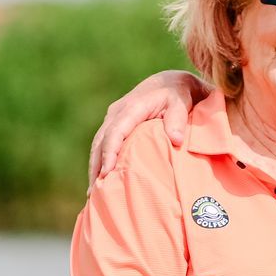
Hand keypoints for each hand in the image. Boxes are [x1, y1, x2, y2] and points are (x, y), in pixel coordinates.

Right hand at [89, 70, 207, 182]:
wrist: (171, 82)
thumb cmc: (179, 94)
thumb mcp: (182, 103)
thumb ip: (178, 120)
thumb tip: (176, 141)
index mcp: (132, 108)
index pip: (115, 133)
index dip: (109, 153)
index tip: (106, 173)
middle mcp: (117, 113)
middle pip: (101, 142)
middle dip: (96, 166)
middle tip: (95, 192)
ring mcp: (114, 118)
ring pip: (98, 144)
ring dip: (94, 166)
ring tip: (93, 192)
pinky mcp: (116, 123)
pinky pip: (103, 143)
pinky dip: (100, 160)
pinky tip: (100, 178)